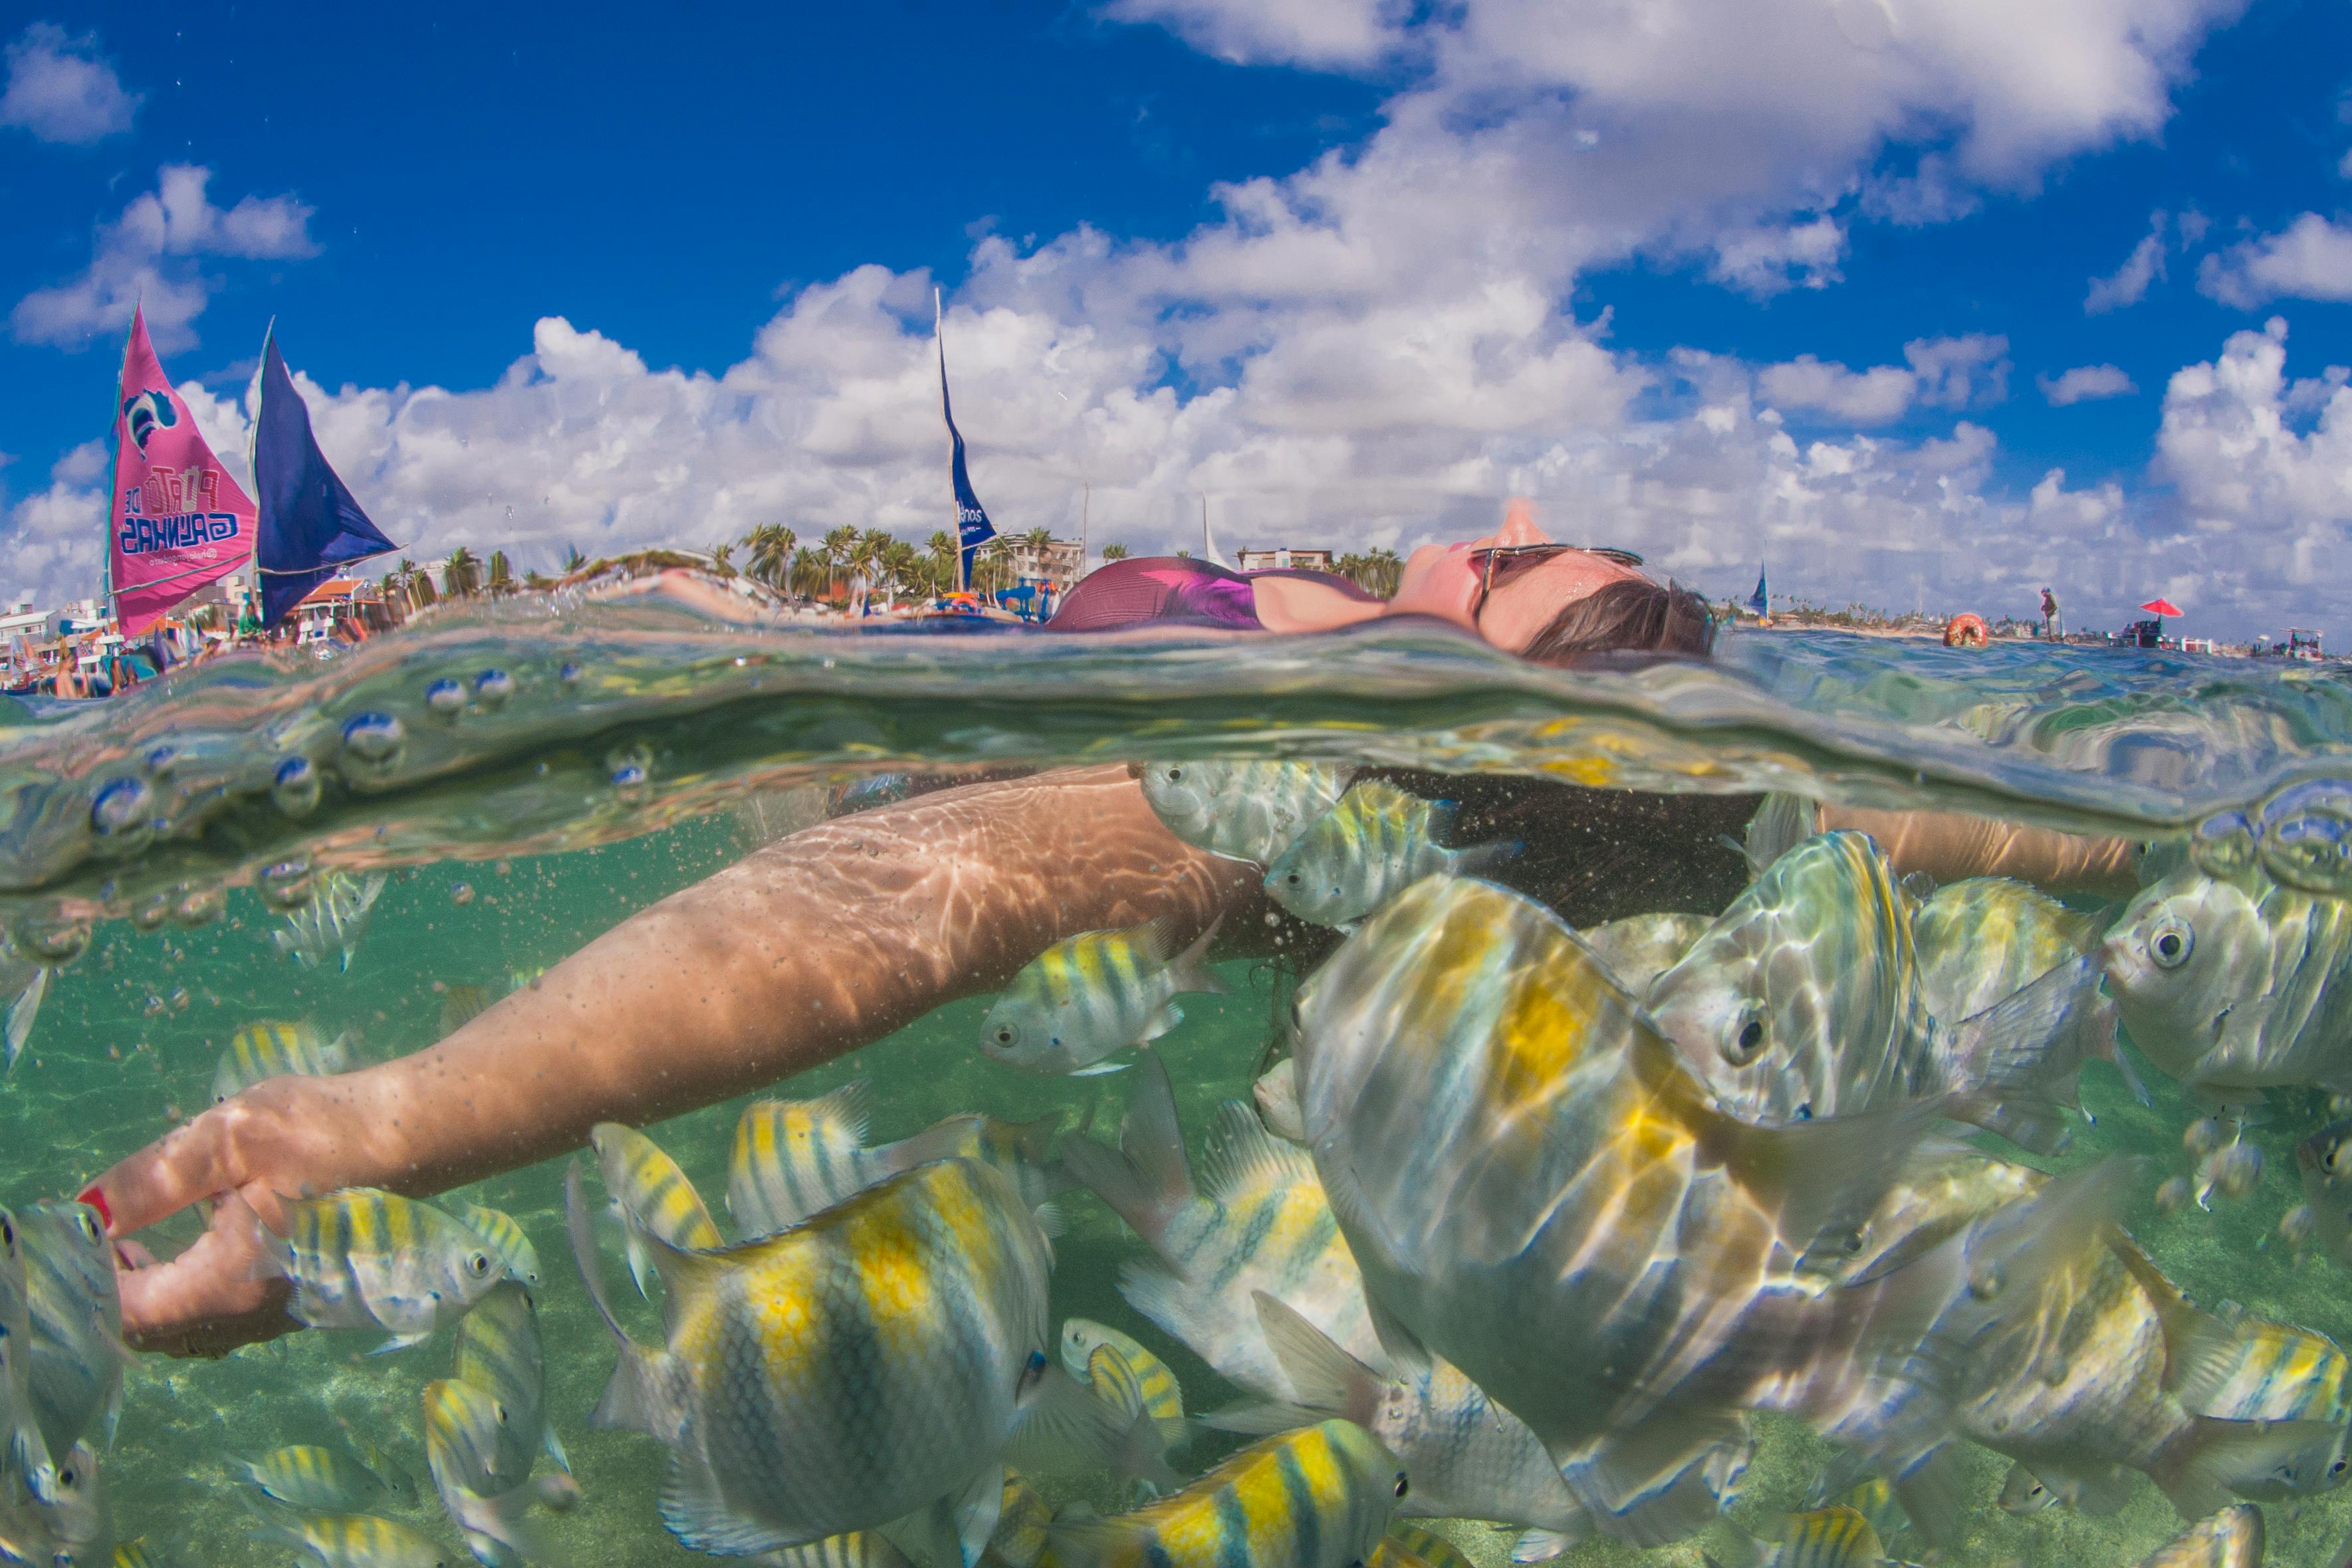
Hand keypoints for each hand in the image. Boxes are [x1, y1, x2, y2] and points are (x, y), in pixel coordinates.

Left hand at [80, 1076, 357, 1356]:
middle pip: (150, 1334)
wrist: (414, 1138)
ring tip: (136, 1243)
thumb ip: (150, 1180)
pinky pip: (222, 1322)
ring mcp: (279, 1315)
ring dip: (150, 1297)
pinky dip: (188, 1296)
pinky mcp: (299, 1301)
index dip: (87, 1275)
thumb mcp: (227, 1139)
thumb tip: (84, 1212)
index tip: (83, 1230)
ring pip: (187, 1333)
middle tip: (104, 1235)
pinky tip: (195, 1247)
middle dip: (113, 1290)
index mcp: (227, 1285)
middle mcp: (251, 1318)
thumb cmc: (324, 1133)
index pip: (124, 1310)